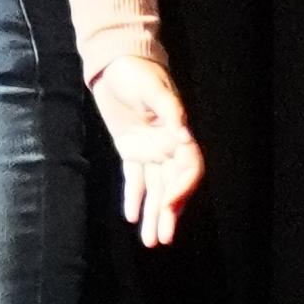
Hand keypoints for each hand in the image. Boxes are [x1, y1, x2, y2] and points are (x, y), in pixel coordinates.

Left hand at [91, 60, 206, 249]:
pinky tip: (131, 217)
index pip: (188, 168)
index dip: (182, 189)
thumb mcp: (151, 86)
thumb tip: (184, 130)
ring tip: (150, 241)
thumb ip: (169, 107)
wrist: (115, 63)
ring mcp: (150, 149)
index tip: (168, 205)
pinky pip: (134, 178)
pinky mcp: (131, 148)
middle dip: (168, 213)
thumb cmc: (136, 71)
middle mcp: (167, 145)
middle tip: (161, 239)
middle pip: (172, 186)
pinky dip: (133, 197)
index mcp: (178, 132)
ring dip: (153, 213)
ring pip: (155, 188)